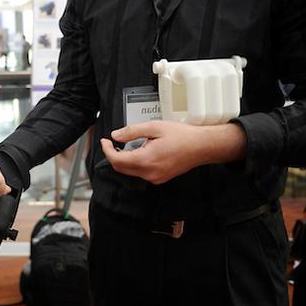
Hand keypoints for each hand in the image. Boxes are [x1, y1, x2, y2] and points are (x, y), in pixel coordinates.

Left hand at [100, 120, 245, 184]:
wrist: (201, 147)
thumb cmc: (183, 136)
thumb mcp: (154, 127)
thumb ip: (132, 131)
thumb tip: (116, 135)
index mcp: (146, 160)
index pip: (117, 160)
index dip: (107, 150)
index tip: (104, 141)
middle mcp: (149, 173)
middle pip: (121, 168)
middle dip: (113, 155)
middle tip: (112, 143)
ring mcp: (154, 178)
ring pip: (130, 172)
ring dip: (123, 160)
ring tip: (127, 145)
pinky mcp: (159, 178)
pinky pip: (140, 173)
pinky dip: (134, 164)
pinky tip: (139, 152)